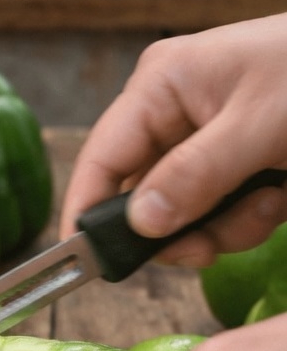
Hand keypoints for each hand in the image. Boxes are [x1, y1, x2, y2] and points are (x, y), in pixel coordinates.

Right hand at [61, 14, 286, 265]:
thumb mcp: (259, 127)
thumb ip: (195, 177)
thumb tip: (141, 225)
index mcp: (162, 85)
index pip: (100, 159)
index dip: (87, 213)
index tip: (84, 265)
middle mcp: (173, 111)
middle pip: (141, 196)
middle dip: (182, 227)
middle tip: (211, 245)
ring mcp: (204, 138)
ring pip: (182, 213)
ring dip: (226, 226)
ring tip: (270, 201)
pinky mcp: (236, 160)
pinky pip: (219, 211)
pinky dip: (250, 218)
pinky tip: (280, 196)